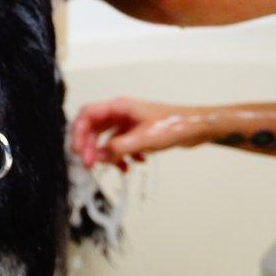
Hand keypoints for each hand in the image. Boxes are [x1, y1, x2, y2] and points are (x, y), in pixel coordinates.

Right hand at [71, 97, 211, 171]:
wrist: (197, 128)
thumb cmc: (174, 125)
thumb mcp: (144, 139)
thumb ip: (118, 148)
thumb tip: (98, 157)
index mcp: (119, 107)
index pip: (87, 115)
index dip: (78, 132)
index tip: (78, 151)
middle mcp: (120, 113)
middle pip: (93, 128)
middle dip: (90, 147)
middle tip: (90, 164)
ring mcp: (127, 122)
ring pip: (105, 138)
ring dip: (106, 154)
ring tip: (114, 168)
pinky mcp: (135, 132)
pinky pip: (119, 145)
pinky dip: (121, 156)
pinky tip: (132, 165)